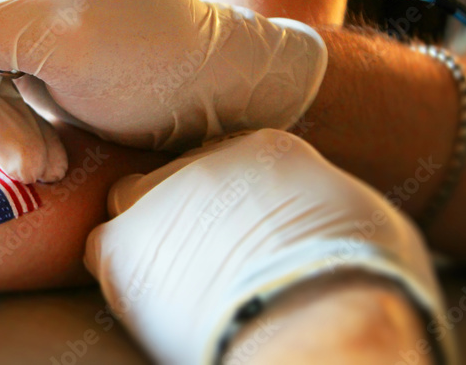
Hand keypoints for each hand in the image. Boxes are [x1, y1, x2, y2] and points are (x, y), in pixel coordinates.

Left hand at [84, 129, 448, 363]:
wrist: (316, 318)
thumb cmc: (359, 282)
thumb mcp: (362, 219)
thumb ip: (318, 204)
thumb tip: (311, 222)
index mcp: (266, 147)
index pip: (227, 163)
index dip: (230, 202)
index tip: (237, 231)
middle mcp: (202, 159)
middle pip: (174, 175)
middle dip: (179, 208)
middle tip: (201, 254)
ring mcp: (155, 195)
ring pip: (131, 206)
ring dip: (145, 237)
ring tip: (176, 282)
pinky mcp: (121, 243)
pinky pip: (102, 249)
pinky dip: (119, 270)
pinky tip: (148, 299)